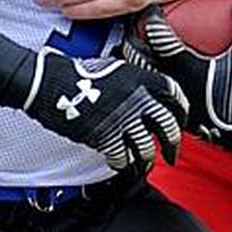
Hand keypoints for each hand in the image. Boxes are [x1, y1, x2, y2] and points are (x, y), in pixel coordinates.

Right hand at [23, 49, 188, 170]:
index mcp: (141, 79)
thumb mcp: (113, 67)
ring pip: (146, 146)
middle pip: (168, 126)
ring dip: (147, 158)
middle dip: (173, 143)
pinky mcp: (106, 137)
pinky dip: (123, 163)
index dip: (182, 110)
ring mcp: (122, 120)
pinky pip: (123, 157)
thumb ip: (134, 80)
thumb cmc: (77, 73)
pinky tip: (121, 163)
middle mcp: (137, 100)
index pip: (174, 95)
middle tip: (173, 153)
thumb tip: (146, 95)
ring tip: (145, 163)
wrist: (50, 83)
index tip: (181, 119)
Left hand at [124, 0, 231, 160]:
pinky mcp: (173, 112)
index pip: (157, 35)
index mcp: (185, 64)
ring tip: (136, 51)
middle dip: (134, 38)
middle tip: (137, 29)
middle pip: (137, 55)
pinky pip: (151, 93)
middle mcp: (172, 81)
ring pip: (141, 75)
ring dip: (136, 61)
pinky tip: (150, 78)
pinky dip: (146, 81)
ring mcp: (170, 98)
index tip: (154, 11)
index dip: (152, 18)